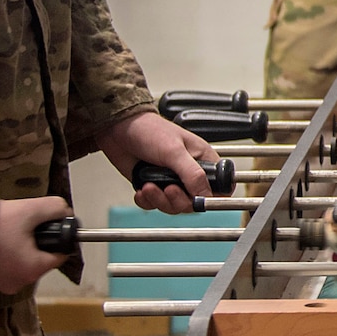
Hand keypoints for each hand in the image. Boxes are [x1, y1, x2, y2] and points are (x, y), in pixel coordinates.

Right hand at [0, 195, 71, 294]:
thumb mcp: (30, 209)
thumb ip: (55, 209)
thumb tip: (65, 212)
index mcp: (32, 270)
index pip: (58, 255)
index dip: (54, 237)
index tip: (42, 225)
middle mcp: (15, 284)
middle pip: (35, 261)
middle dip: (31, 244)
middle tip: (16, 226)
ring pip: (14, 265)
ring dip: (11, 251)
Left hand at [98, 109, 218, 213]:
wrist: (118, 129)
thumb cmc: (150, 130)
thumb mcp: (174, 151)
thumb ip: (192, 174)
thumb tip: (205, 196)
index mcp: (202, 160)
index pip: (218, 187)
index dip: (210, 198)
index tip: (197, 201)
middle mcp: (189, 173)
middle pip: (193, 202)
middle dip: (177, 200)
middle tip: (167, 190)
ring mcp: (171, 180)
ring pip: (174, 206)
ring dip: (159, 201)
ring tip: (149, 187)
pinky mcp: (154, 186)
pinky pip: (155, 205)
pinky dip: (147, 202)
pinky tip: (142, 189)